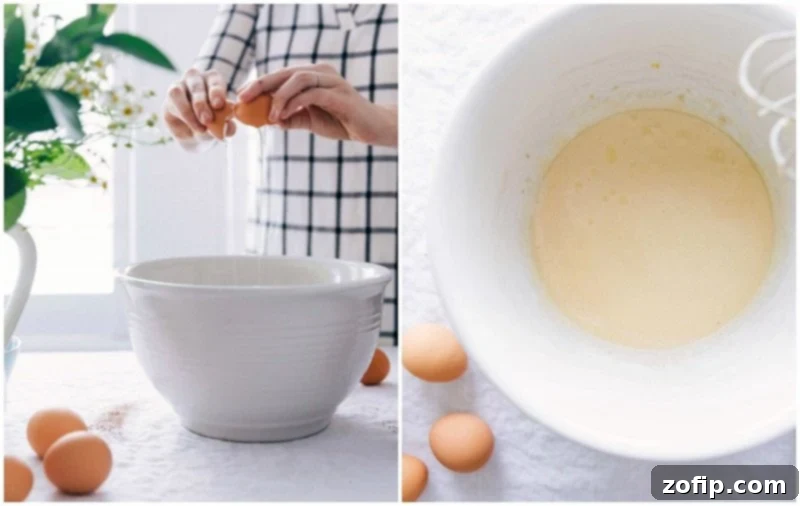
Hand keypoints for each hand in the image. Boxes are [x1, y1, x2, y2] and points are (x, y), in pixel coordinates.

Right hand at [162, 68, 236, 150]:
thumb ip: (227, 126)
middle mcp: (196, 78)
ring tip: (201, 127)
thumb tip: (229, 127)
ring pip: (179, 91)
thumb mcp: (222, 127)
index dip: (216, 91)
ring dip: (188, 110)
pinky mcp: (170, 96)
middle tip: (208, 120)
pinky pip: (173, 101)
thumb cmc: (212, 124)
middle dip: (201, 103)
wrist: (193, 133)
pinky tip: (193, 125)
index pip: (214, 80)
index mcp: (213, 79)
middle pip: (196, 85)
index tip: (219, 105)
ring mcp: (180, 85)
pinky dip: (183, 114)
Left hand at [237, 63, 397, 146]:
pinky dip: (295, 104)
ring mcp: (332, 81)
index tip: (242, 97)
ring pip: (298, 79)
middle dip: (262, 84)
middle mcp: (322, 72)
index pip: (281, 75)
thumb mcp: (311, 120)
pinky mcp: (340, 94)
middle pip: (286, 72)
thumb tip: (268, 120)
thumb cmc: (342, 122)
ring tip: (270, 115)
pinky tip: (285, 116)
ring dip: (279, 96)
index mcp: (313, 75)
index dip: (260, 83)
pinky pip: (312, 94)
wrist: (371, 128)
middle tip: (244, 98)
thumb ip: (291, 118)